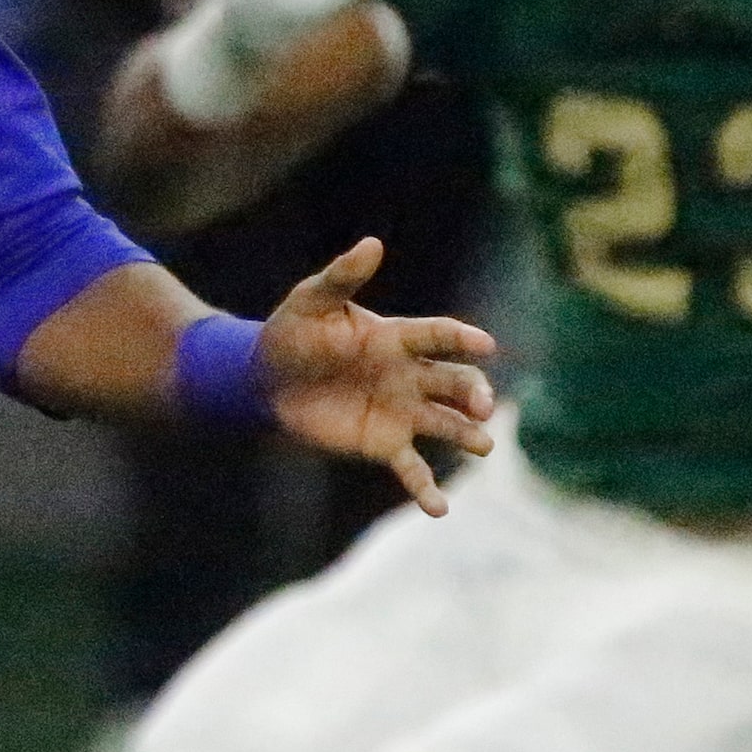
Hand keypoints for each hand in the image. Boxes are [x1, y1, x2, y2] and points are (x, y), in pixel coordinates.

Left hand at [257, 237, 496, 515]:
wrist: (265, 380)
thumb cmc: (292, 333)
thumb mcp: (312, 301)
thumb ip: (343, 277)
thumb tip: (372, 243)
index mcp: (396, 337)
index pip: (438, 336)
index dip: (461, 339)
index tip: (485, 344)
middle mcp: (408, 375)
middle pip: (453, 382)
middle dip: (473, 392)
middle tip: (482, 404)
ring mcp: (401, 412)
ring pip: (446, 424)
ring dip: (468, 435)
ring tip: (483, 445)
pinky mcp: (384, 444)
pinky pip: (413, 469)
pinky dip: (427, 489)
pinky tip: (440, 508)